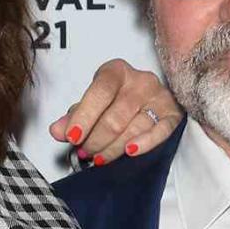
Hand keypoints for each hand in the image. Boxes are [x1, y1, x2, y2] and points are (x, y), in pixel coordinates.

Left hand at [49, 59, 181, 164]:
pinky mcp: (172, 113)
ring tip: (99, 158)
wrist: (148, 98)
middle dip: (96, 140)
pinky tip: (129, 152)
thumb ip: (74, 116)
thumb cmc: (115, 101)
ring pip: (133, 129)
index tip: (72, 137)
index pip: (100, 92)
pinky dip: (144, 144)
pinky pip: (160, 132)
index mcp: (116, 71)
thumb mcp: (92, 104)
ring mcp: (159, 96)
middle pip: (115, 117)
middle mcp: (140, 80)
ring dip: (112, 149)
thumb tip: (56, 130)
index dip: (84, 116)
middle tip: (85, 152)